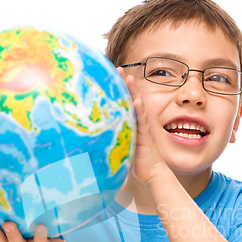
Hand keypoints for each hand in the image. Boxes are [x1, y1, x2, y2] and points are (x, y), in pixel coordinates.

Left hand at [118, 67, 168, 186]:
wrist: (151, 173)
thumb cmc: (136, 162)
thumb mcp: (120, 148)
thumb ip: (110, 140)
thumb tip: (89, 140)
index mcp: (130, 124)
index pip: (123, 103)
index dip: (117, 89)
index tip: (108, 76)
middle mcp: (137, 123)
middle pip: (130, 99)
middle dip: (123, 83)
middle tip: (116, 68)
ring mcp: (142, 128)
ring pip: (137, 106)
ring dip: (133, 91)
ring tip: (128, 78)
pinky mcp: (146, 137)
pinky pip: (143, 122)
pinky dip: (140, 110)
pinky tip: (137, 100)